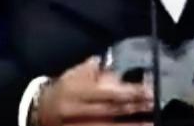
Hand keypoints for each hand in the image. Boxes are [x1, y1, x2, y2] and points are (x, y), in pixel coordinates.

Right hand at [35, 56, 153, 125]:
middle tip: (154, 105)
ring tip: (151, 123)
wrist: (39, 111)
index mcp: (77, 91)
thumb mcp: (76, 74)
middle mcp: (78, 111)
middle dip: (135, 108)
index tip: (149, 91)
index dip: (130, 93)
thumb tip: (119, 72)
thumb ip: (97, 72)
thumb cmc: (63, 88)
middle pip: (111, 110)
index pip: (108, 92)